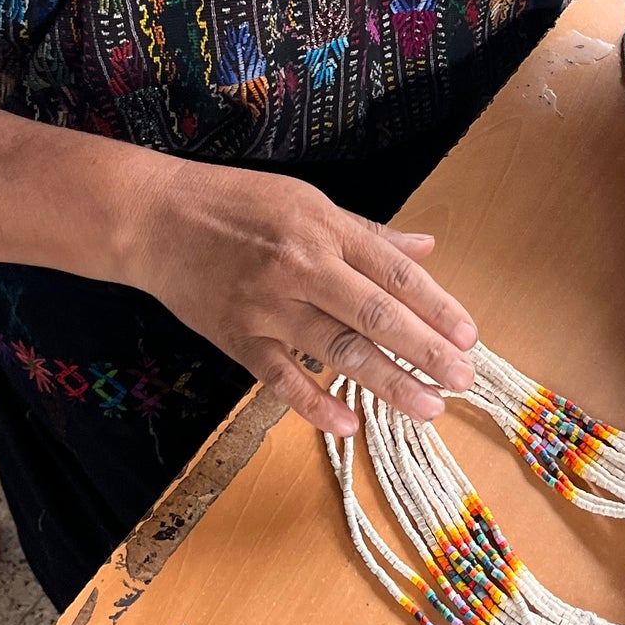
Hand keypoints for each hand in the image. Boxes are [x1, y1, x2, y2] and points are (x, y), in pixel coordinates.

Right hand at [125, 159, 477, 436]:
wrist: (155, 219)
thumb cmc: (236, 204)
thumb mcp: (308, 201)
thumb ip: (368, 233)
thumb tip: (425, 246)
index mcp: (325, 229)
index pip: (395, 272)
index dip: (437, 306)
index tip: (468, 335)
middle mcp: (302, 268)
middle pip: (377, 316)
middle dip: (425, 351)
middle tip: (461, 379)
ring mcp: (269, 306)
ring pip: (339, 351)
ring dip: (388, 382)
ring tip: (428, 407)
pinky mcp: (238, 337)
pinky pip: (282, 378)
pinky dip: (315, 404)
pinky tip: (349, 424)